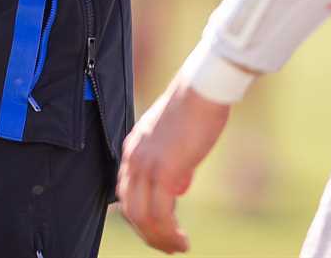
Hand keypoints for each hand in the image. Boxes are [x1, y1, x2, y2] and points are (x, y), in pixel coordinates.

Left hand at [117, 77, 230, 252]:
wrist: (204, 89)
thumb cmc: (196, 107)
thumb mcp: (174, 137)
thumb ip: (170, 160)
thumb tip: (177, 186)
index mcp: (134, 146)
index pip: (126, 191)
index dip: (139, 216)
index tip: (157, 229)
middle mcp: (134, 156)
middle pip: (130, 209)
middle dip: (147, 234)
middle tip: (167, 245)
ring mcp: (147, 164)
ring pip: (142, 217)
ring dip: (159, 239)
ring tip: (178, 247)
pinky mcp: (164, 171)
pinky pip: (161, 214)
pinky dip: (170, 233)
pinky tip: (183, 240)